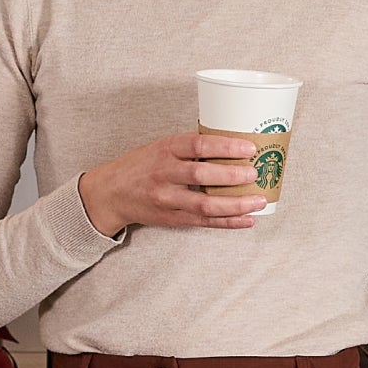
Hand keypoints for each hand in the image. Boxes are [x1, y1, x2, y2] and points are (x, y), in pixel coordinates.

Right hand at [79, 133, 263, 236]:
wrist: (109, 193)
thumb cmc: (142, 165)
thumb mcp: (161, 146)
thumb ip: (191, 147)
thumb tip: (235, 144)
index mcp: (165, 149)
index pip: (197, 144)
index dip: (225, 146)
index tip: (248, 148)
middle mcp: (164, 173)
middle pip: (201, 175)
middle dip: (232, 175)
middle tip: (255, 173)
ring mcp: (166, 199)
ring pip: (204, 204)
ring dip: (235, 204)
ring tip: (259, 201)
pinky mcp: (170, 218)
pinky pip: (202, 221)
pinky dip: (227, 222)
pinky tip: (246, 220)